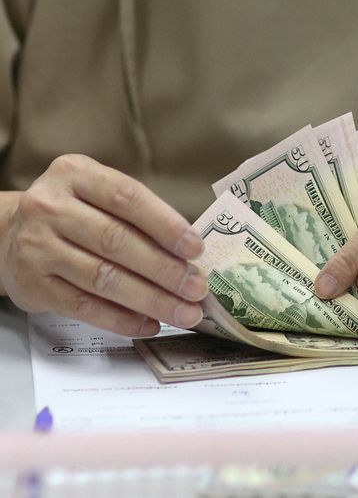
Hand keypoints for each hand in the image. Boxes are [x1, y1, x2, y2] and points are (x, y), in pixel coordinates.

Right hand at [0, 155, 207, 335]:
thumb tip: (192, 257)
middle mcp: (50, 206)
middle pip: (117, 242)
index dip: (166, 225)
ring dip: (152, 300)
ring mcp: (36, 246)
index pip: (127, 198)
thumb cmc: (76, 214)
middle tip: (198, 290)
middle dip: (165, 270)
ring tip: (184, 313)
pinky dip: (122, 319)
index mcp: (75, 175)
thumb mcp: (100, 197)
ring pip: (104, 278)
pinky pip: (85, 307)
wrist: (9, 234)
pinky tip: (150, 324)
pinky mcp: (31, 285)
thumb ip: (140, 218)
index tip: (196, 249)